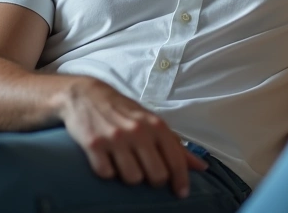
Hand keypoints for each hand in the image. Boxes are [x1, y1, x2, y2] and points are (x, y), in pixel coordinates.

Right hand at [56, 77, 207, 197]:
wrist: (85, 95)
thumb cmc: (124, 112)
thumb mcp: (152, 122)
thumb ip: (175, 145)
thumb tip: (202, 167)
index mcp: (156, 125)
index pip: (176, 160)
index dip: (181, 181)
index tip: (181, 194)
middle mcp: (138, 131)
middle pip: (156, 175)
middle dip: (153, 180)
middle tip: (146, 172)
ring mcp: (116, 138)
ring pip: (132, 178)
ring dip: (130, 176)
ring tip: (125, 164)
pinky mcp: (94, 144)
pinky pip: (107, 174)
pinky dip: (107, 172)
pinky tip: (107, 160)